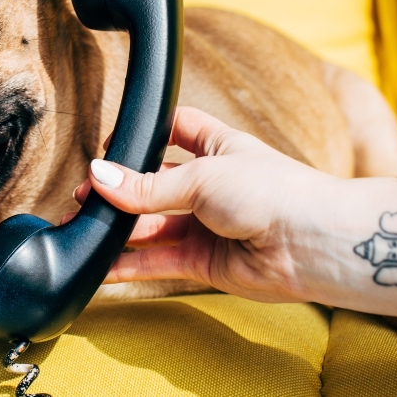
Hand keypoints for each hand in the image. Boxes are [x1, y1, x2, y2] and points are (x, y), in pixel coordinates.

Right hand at [67, 106, 339, 303]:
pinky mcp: (205, 262)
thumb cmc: (273, 192)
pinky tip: (102, 266)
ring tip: (83, 231)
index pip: (176, 130)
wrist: (312, 244)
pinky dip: (130, 265)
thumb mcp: (201, 175)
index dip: (146, 136)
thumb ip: (146, 185)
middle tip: (85, 199)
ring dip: (118, 230)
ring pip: (152, 227)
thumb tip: (98, 177)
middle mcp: (211, 185)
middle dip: (120, 192)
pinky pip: (159, 262)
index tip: (112, 147)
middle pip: (154, 185)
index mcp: (218, 148)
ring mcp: (207, 225)